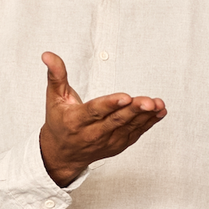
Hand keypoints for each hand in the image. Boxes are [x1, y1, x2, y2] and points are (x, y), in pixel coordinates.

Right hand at [39, 52, 165, 186]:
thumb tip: (48, 55)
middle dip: (133, 110)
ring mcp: (107, 141)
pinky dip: (149, 122)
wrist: (62, 153)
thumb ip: (56, 75)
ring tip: (157, 104)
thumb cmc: (59, 122)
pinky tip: (159, 111)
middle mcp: (92, 134)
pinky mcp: (118, 145)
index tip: (124, 97)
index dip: (110, 104)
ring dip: (145, 116)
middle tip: (148, 101)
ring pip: (128, 127)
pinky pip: (136, 133)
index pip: (94, 111)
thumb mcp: (54, 98)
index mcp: (75, 121)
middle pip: (115, 120)